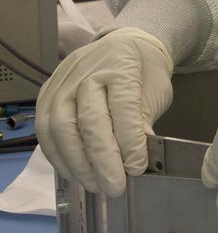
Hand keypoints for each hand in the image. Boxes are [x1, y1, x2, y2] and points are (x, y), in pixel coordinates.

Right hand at [35, 28, 173, 195]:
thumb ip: (143, 122)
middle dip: (102, 159)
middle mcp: (87, 71)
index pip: (123, 106)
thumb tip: (134, 160)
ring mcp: (62, 82)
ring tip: (95, 185)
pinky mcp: (46, 94)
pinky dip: (59, 156)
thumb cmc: (144, 73)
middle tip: (114, 186)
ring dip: (77, 163)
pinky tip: (75, 173)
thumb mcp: (156, 92)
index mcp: (120, 64)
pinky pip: (45, 130)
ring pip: (61, 127)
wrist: (123, 46)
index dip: (129, 141)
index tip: (136, 168)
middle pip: (89, 119)